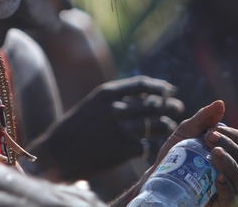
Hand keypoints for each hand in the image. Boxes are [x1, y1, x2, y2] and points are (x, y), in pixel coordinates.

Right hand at [28, 76, 183, 180]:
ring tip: (170, 125)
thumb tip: (146, 96)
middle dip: (170, 104)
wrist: (59, 153)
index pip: (143, 85)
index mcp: (107, 93)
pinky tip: (156, 145)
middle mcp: (116, 108)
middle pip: (154, 103)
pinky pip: (150, 144)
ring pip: (157, 124)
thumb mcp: (93, 105)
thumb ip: (116, 99)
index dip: (160, 87)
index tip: (169, 89)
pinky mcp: (125, 150)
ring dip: (167, 124)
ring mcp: (122, 130)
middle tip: (177, 106)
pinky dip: (156, 145)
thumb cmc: (75, 128)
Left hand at [156, 101, 237, 206]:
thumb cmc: (176, 154)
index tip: (211, 131)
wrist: (158, 178)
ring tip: (215, 154)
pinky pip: (232, 197)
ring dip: (230, 164)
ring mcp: (228, 187)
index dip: (231, 135)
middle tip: (210, 140)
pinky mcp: (220, 202)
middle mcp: (233, 168)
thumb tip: (221, 103)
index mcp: (228, 150)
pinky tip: (219, 178)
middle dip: (230, 147)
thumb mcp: (186, 133)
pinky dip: (227, 188)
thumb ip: (203, 119)